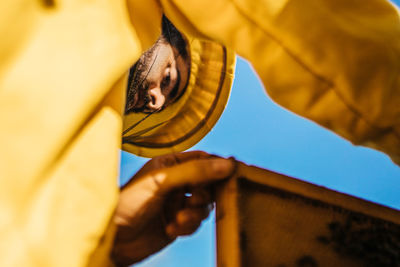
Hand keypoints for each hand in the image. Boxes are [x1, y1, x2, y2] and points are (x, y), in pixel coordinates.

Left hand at [111, 151, 234, 265]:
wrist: (114, 238)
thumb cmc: (129, 202)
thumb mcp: (163, 181)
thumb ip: (195, 171)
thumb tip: (227, 164)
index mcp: (170, 164)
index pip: (202, 160)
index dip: (216, 166)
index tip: (229, 173)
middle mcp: (175, 182)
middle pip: (207, 184)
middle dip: (203, 195)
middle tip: (192, 201)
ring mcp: (176, 203)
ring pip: (204, 206)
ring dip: (194, 214)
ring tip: (178, 218)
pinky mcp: (177, 222)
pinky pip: (195, 223)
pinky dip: (187, 226)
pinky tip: (171, 229)